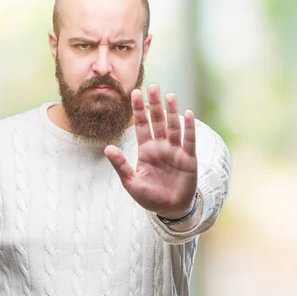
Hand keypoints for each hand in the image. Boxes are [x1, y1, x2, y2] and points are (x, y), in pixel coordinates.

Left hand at [104, 83, 197, 218]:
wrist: (169, 209)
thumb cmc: (149, 196)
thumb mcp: (130, 181)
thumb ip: (120, 164)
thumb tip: (107, 148)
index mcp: (146, 150)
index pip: (141, 125)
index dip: (138, 109)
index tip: (134, 93)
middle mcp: (161, 146)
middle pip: (157, 121)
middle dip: (154, 104)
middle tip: (152, 86)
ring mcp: (175, 151)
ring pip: (173, 127)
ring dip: (171, 111)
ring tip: (169, 95)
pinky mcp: (188, 159)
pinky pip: (188, 140)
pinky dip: (188, 128)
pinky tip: (186, 114)